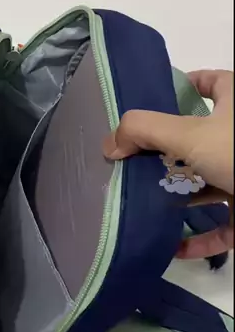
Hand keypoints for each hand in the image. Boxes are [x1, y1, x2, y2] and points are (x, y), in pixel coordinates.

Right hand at [103, 70, 233, 258]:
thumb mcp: (189, 134)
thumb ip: (144, 132)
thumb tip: (110, 144)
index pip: (207, 83)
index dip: (181, 87)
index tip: (148, 106)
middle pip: (197, 140)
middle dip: (165, 154)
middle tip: (130, 164)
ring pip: (207, 185)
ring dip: (177, 198)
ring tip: (140, 205)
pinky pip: (221, 227)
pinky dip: (198, 239)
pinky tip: (172, 248)